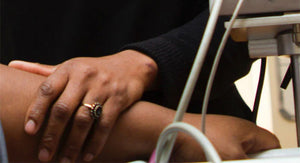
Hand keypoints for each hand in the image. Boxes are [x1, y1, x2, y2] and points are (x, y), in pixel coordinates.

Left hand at [9, 50, 157, 161]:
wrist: (130, 67)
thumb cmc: (94, 70)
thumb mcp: (70, 66)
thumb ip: (43, 70)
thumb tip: (13, 65)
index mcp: (69, 69)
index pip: (47, 89)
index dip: (36, 110)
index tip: (29, 131)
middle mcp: (85, 77)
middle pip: (64, 109)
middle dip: (52, 135)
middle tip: (45, 155)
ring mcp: (103, 88)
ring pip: (84, 119)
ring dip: (73, 143)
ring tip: (65, 160)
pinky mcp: (118, 99)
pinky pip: (105, 124)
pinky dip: (95, 142)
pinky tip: (87, 156)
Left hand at [172, 114, 280, 160]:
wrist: (168, 134)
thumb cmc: (194, 134)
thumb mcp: (231, 156)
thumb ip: (248, 162)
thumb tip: (251, 162)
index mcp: (246, 130)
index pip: (272, 144)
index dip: (272, 157)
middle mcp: (235, 133)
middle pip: (253, 154)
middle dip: (247, 161)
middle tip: (235, 162)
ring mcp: (221, 140)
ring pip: (235, 158)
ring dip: (228, 161)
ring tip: (216, 161)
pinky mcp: (208, 146)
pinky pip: (220, 158)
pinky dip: (216, 161)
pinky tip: (209, 161)